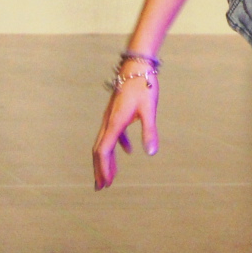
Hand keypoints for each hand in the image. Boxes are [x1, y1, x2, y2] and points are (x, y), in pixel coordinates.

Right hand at [93, 62, 159, 189]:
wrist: (137, 65)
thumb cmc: (144, 85)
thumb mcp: (150, 109)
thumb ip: (150, 131)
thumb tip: (151, 153)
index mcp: (114, 122)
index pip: (104, 151)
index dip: (104, 168)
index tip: (106, 183)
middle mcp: (109, 120)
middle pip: (99, 150)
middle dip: (100, 169)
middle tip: (101, 187)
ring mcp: (111, 116)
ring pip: (105, 142)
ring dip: (106, 160)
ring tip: (110, 176)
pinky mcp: (117, 112)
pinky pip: (114, 133)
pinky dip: (118, 145)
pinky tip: (129, 152)